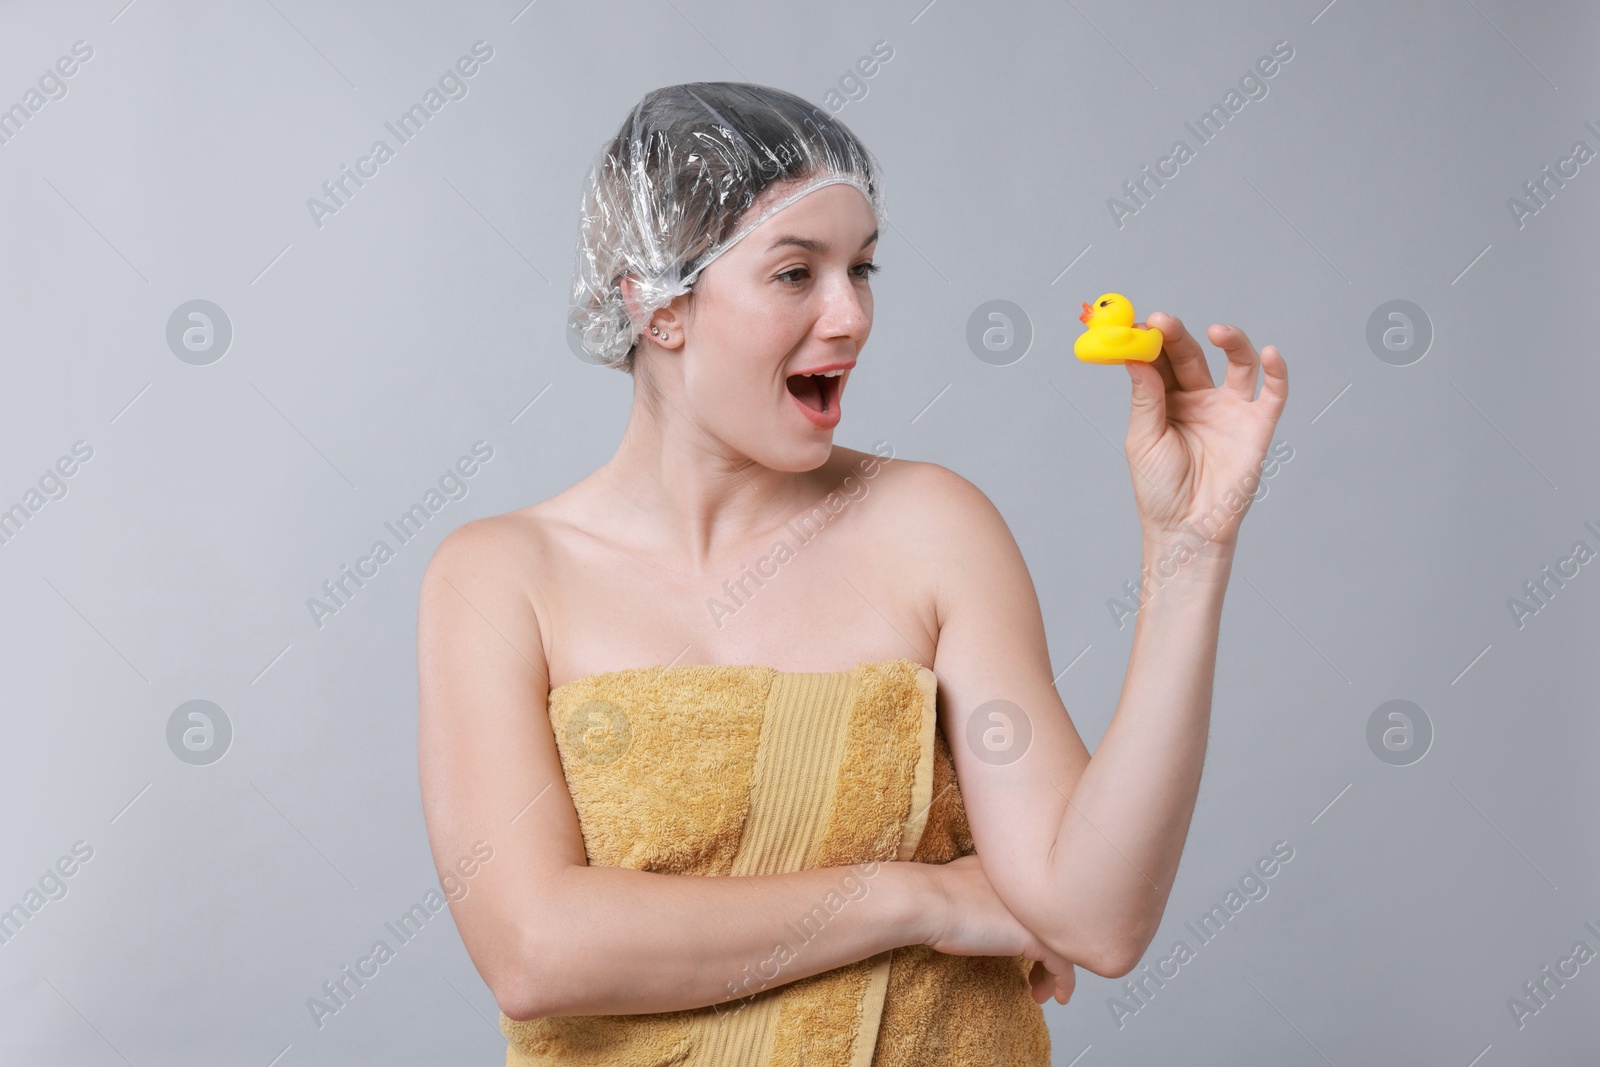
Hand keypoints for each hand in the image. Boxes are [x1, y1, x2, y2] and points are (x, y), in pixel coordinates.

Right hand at [923, 854, 1076, 1005]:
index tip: (1028, 949)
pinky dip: (1062, 983)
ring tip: (1043, 991)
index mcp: (1017, 874)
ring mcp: (1037, 913)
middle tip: (1041, 974)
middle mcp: (1034, 891)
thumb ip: (979, 890)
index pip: (1039, 906)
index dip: (1036, 929)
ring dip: (1054, 973)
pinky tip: (1057, 997)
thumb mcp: (963, 882)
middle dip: (1049, 953)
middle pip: (1053, 926)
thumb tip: (973, 904)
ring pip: (1061, 946)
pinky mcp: (1036, 938)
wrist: (929, 901)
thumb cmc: (935, 895)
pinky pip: (1061, 966)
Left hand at [1122, 314, 1287, 548]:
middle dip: (1178, 336)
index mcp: (1165, 401)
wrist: (1187, 529)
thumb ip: (1145, 398)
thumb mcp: (1143, 440)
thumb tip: (1136, 357)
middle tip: (1164, 321)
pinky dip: (1276, 371)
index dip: (1150, 341)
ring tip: (1216, 331)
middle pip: (1191, 355)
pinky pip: (1272, 393)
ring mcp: (1229, 410)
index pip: (1159, 360)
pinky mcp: (1257, 426)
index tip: (1138, 324)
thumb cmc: (1159, 490)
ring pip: (1237, 363)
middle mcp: (1199, 399)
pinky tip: (1269, 353)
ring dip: (1231, 342)